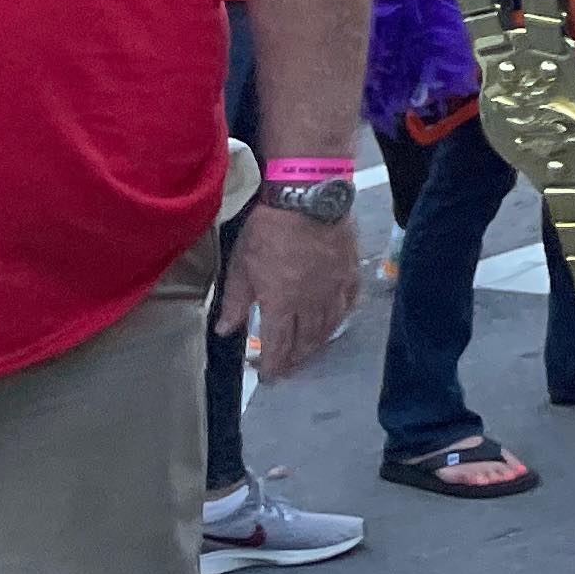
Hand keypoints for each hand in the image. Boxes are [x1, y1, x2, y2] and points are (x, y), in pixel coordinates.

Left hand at [217, 207, 361, 376]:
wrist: (307, 196)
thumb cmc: (268, 230)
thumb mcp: (241, 265)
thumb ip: (236, 302)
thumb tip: (225, 331)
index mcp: (282, 304)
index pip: (278, 345)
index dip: (273, 365)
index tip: (268, 376)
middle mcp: (311, 303)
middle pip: (306, 340)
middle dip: (295, 358)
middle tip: (288, 366)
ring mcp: (334, 288)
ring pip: (329, 326)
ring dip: (318, 343)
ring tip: (309, 350)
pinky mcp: (350, 271)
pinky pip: (349, 303)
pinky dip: (340, 318)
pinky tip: (335, 321)